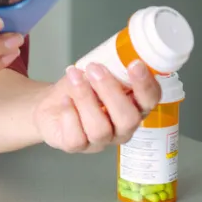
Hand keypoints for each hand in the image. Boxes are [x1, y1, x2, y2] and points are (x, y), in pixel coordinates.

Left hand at [33, 60, 160, 153]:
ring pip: (100, 128)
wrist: (51, 103)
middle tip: (95, 69)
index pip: (150, 100)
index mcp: (134, 106)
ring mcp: (101, 141)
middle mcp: (122, 128)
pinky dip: (69, 114)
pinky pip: (77, 138)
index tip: (135, 65)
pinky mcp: (77, 147)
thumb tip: (114, 54)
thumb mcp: (96, 72)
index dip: (145, 85)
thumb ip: (110, 66)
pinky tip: (65, 100)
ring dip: (85, 97)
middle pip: (128, 119)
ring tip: (74, 76)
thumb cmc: (80, 87)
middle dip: (111, 91)